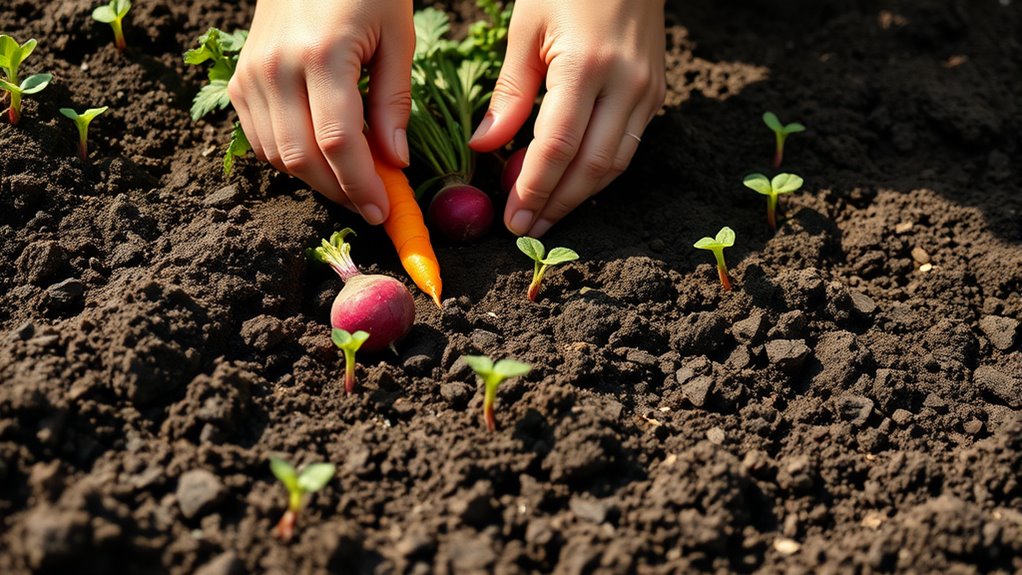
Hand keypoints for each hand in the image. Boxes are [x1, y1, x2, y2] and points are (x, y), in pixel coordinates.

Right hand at [228, 0, 413, 223]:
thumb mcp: (397, 37)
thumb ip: (393, 101)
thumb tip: (395, 163)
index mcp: (322, 55)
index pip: (339, 143)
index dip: (362, 185)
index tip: (384, 211)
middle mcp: (276, 68)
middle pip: (303, 158)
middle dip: (340, 192)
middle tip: (372, 204)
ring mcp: (251, 76)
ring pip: (278, 157)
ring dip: (316, 180)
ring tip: (352, 182)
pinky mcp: (240, 82)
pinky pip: (261, 141)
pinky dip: (292, 160)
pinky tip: (323, 157)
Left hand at [469, 0, 665, 236]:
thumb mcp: (527, 29)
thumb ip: (509, 93)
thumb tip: (484, 147)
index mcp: (587, 65)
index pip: (557, 146)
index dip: (533, 188)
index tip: (512, 220)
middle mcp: (626, 85)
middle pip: (591, 166)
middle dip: (556, 204)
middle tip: (526, 231)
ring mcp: (647, 92)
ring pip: (615, 165)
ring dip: (579, 197)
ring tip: (545, 216)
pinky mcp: (656, 95)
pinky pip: (626, 147)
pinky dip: (597, 173)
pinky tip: (570, 185)